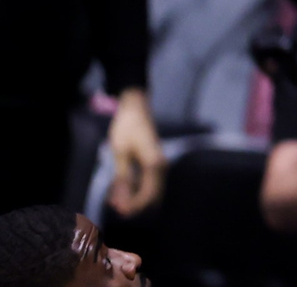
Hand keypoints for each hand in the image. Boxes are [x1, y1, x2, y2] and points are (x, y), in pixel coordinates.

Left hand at [106, 88, 164, 215]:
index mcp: (154, 164)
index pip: (148, 193)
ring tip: (114, 201)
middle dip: (134, 205)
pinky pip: (147, 183)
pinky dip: (134, 190)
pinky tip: (119, 192)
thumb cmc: (126, 128)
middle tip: (114, 207)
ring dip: (133, 199)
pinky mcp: (153, 164)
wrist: (135, 109)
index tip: (118, 210)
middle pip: (152, 195)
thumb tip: (121, 200)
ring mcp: (158, 165)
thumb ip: (122, 177)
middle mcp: (160, 166)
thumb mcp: (120, 153)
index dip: (134, 205)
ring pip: (150, 191)